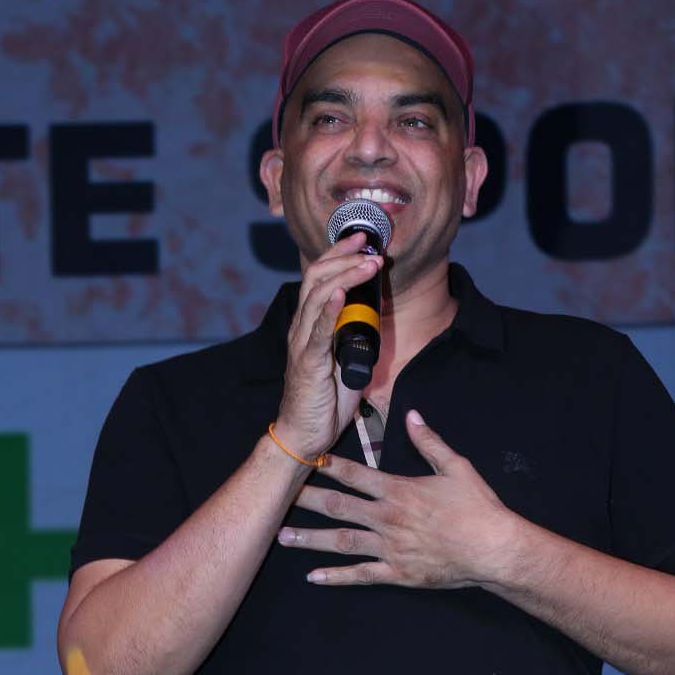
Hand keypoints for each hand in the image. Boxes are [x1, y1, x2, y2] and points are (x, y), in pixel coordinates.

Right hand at [274, 232, 383, 460]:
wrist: (303, 434)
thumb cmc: (323, 401)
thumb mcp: (344, 360)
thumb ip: (352, 336)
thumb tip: (372, 317)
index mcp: (309, 325)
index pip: (319, 278)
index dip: (339, 255)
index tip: (362, 240)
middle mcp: (302, 328)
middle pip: (317, 278)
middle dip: (344, 256)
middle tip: (369, 244)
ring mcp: (302, 344)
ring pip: (319, 296)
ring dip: (346, 276)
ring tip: (369, 264)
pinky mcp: (307, 363)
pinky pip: (318, 331)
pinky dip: (329, 308)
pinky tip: (342, 292)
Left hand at [275, 410, 515, 588]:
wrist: (492, 548)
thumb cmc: (478, 508)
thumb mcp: (457, 467)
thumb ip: (429, 442)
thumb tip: (412, 415)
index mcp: (398, 490)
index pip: (354, 474)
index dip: (327, 466)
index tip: (304, 458)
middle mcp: (387, 518)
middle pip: (338, 506)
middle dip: (306, 500)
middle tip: (278, 497)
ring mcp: (389, 548)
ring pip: (340, 542)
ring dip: (309, 539)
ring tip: (282, 536)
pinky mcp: (397, 573)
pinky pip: (360, 576)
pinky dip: (335, 578)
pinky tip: (312, 578)